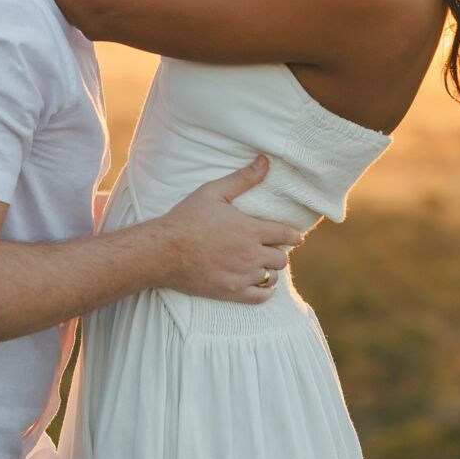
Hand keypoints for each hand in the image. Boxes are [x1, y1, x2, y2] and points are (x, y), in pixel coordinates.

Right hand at [157, 157, 301, 302]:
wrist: (163, 251)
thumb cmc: (187, 218)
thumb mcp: (213, 192)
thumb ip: (242, 178)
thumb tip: (265, 161)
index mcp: (250, 230)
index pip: (285, 234)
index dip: (294, 235)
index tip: (297, 236)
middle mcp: (250, 255)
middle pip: (281, 257)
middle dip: (279, 251)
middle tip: (272, 247)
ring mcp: (241, 276)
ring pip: (272, 277)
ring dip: (270, 269)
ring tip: (263, 263)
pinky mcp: (231, 292)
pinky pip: (260, 297)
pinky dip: (264, 290)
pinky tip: (259, 283)